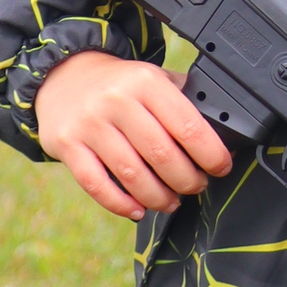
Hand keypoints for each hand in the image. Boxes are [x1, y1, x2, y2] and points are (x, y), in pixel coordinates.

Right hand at [34, 50, 233, 219]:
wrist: (64, 75)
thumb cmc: (119, 85)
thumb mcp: (152, 78)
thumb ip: (182, 99)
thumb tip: (222, 133)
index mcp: (146, 81)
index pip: (187, 125)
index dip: (210, 154)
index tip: (221, 168)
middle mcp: (116, 100)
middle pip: (162, 155)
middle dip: (187, 180)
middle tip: (196, 186)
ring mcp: (89, 123)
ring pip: (132, 174)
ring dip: (158, 197)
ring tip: (171, 201)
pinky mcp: (67, 145)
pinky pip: (97, 185)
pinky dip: (121, 204)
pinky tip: (138, 210)